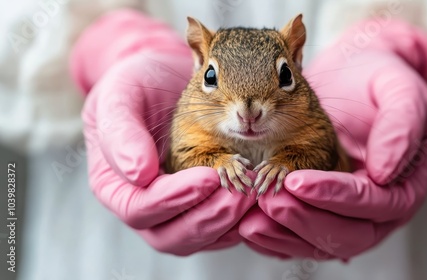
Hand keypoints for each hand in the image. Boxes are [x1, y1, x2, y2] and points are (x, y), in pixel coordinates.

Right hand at [74, 9, 255, 254]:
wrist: (166, 79)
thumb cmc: (138, 86)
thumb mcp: (120, 96)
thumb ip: (122, 132)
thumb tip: (138, 174)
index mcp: (114, 186)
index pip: (140, 209)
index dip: (172, 199)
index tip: (208, 177)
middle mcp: (144, 206)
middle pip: (171, 235)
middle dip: (208, 218)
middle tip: (240, 196)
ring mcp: (174, 209)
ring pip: (198, 237)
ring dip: (228, 222)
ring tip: (253, 195)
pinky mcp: (201, 205)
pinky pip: (219, 228)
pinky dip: (240, 220)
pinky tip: (257, 200)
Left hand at [240, 18, 426, 258]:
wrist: (353, 77)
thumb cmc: (379, 84)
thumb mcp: (401, 92)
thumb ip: (401, 126)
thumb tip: (386, 172)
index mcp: (403, 186)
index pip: (372, 202)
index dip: (335, 196)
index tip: (297, 181)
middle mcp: (375, 210)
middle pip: (346, 234)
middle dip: (305, 219)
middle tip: (270, 200)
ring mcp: (345, 215)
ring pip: (318, 243)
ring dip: (283, 233)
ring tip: (251, 218)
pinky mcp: (318, 213)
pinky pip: (297, 239)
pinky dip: (273, 237)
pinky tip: (249, 225)